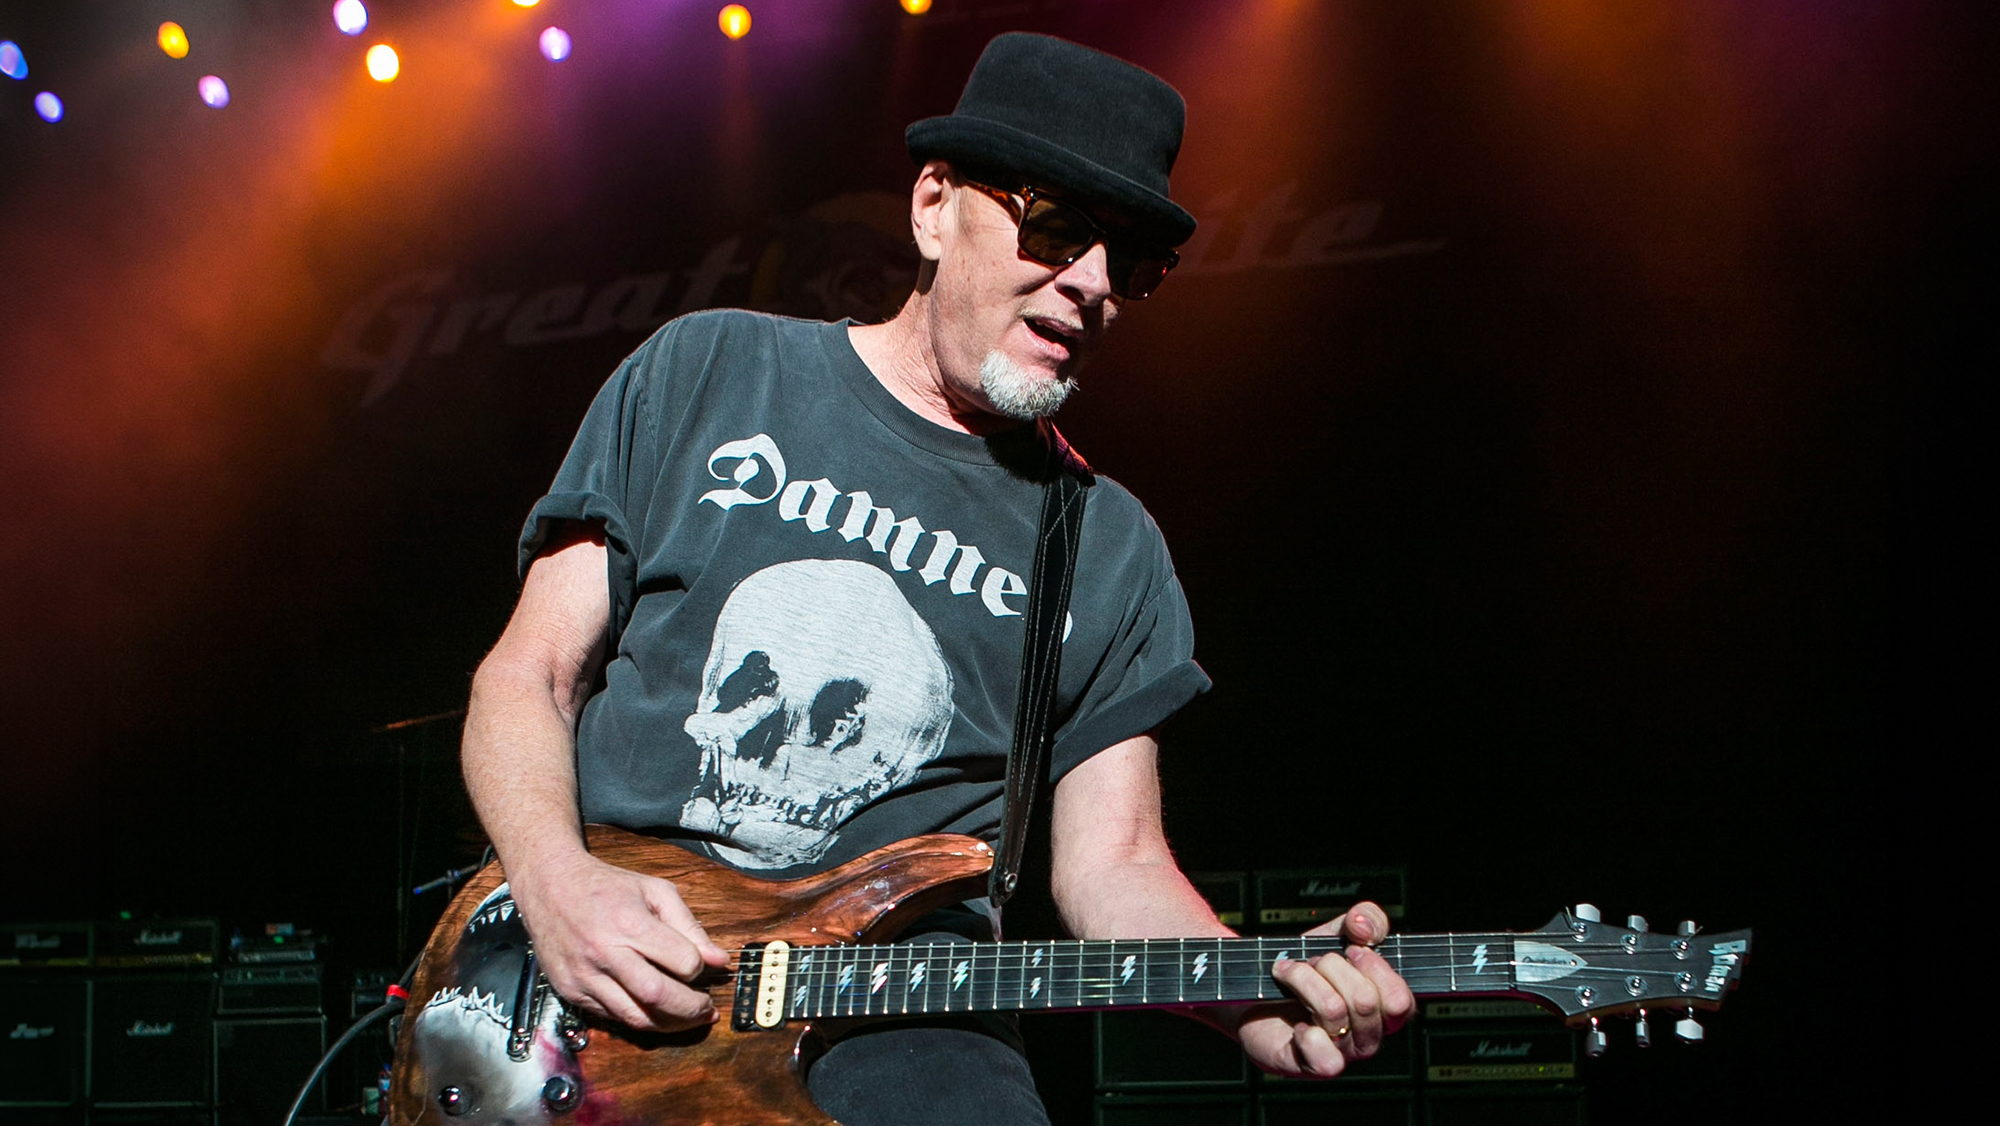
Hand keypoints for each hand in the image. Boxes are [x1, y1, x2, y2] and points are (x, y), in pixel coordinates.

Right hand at [507, 850, 731, 1031]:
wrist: (549, 886)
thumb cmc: (605, 886)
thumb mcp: (654, 891)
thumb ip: (689, 925)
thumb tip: (720, 960)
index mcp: (629, 923)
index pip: (681, 962)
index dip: (700, 969)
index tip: (704, 968)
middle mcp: (604, 953)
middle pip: (658, 997)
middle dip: (691, 1009)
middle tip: (707, 1010)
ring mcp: (584, 977)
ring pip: (635, 1018)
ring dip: (668, 1024)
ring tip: (687, 1018)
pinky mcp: (570, 992)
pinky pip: (611, 1018)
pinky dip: (638, 1018)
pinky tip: (653, 1012)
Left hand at [1231, 902, 1414, 1077]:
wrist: (1259, 986)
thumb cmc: (1307, 965)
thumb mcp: (1339, 933)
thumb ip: (1367, 919)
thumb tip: (1364, 927)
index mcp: (1384, 1009)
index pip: (1400, 1001)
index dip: (1374, 967)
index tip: (1349, 948)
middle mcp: (1370, 1036)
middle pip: (1364, 1001)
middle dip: (1330, 967)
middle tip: (1311, 961)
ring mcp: (1344, 1054)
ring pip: (1334, 1012)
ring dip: (1303, 980)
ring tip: (1288, 974)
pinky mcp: (1314, 1066)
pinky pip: (1324, 1056)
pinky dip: (1304, 1032)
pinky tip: (1294, 1024)